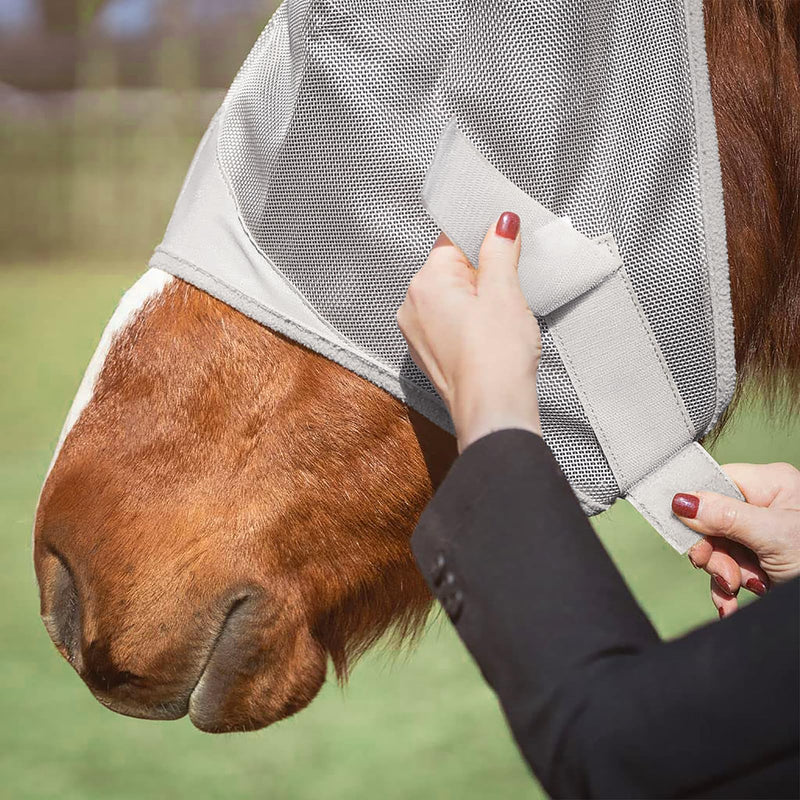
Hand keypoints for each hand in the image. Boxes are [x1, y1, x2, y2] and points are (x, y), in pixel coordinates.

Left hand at [397, 212, 541, 451]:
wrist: (492, 411)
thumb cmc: (497, 356)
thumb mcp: (504, 292)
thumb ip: (500, 251)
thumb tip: (501, 222)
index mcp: (426, 282)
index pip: (452, 241)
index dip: (483, 241)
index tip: (506, 246)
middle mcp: (412, 305)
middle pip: (450, 270)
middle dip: (482, 274)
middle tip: (508, 292)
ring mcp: (417, 332)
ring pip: (450, 298)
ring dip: (476, 300)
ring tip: (500, 320)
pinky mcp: (428, 353)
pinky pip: (448, 323)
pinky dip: (468, 323)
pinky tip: (489, 338)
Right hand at [671, 462, 799, 616]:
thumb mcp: (772, 536)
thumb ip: (725, 516)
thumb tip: (681, 500)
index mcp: (771, 484)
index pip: (715, 483)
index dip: (695, 508)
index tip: (684, 532)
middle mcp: (765, 506)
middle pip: (711, 521)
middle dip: (713, 553)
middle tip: (724, 573)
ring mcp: (763, 535)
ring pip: (718, 549)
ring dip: (720, 575)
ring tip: (735, 592)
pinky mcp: (763, 561)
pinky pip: (729, 569)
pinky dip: (726, 589)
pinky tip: (731, 603)